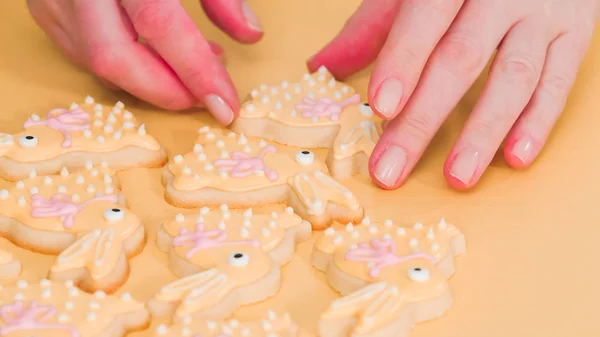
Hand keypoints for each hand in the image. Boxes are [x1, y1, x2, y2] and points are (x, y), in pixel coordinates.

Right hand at [26, 0, 262, 124]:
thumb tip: (250, 35)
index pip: (159, 24)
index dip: (196, 72)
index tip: (226, 106)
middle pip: (115, 58)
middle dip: (167, 91)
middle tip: (206, 97)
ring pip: (97, 65)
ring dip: (150, 83)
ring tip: (189, 70)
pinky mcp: (43, 10)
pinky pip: (85, 57)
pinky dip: (128, 69)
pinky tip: (156, 59)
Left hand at [309, 0, 598, 189]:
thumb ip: (371, 25)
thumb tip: (320, 65)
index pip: (424, 20)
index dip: (403, 63)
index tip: (381, 107)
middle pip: (461, 58)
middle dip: (424, 118)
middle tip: (393, 168)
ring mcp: (544, 12)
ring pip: (514, 76)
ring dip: (484, 131)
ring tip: (458, 177)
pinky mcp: (576, 31)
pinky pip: (559, 81)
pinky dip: (538, 122)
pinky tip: (515, 157)